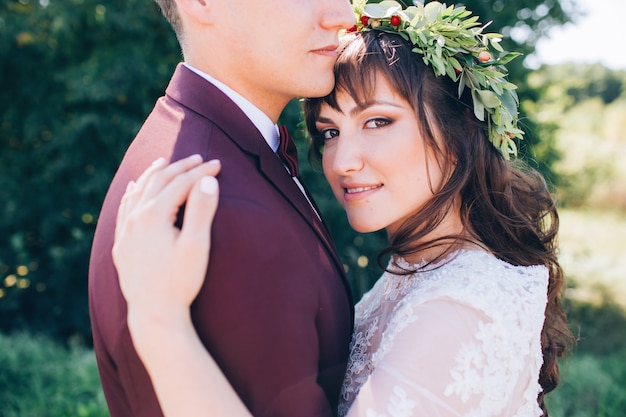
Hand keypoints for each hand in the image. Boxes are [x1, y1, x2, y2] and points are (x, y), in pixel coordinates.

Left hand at [113, 155, 220, 319]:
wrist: (154, 315)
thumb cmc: (180, 282)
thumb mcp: (197, 246)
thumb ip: (202, 210)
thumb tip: (208, 181)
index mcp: (154, 215)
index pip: (181, 184)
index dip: (201, 172)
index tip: (218, 164)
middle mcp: (136, 218)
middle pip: (159, 182)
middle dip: (181, 168)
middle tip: (199, 158)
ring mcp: (126, 231)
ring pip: (139, 192)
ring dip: (154, 174)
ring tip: (165, 162)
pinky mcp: (122, 244)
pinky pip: (124, 209)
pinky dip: (133, 193)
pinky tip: (135, 187)